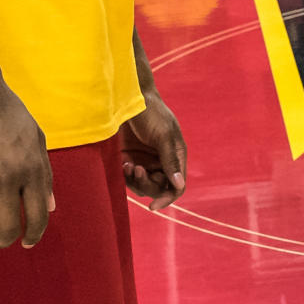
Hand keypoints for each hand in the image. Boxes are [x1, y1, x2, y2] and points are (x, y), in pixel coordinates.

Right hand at [0, 82, 53, 247]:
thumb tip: (50, 208)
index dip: (34, 235)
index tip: (27, 242)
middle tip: (1, 239)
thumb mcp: (36, 139)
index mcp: (32, 168)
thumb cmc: (8, 114)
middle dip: (6, 240)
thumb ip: (44, 174)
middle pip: (8, 229)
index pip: (38, 215)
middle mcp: (8, 178)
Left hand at [119, 89, 187, 210]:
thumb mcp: (164, 136)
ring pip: (142, 186)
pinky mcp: (128, 159)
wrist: (127, 98)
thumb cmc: (152, 114)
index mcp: (176, 156)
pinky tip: (123, 163)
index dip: (168, 198)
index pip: (177, 186)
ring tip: (129, 165)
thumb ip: (171, 161)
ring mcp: (145, 161)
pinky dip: (126, 176)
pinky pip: (128, 179)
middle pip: (159, 188)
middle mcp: (161, 162)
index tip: (154, 206)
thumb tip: (179, 185)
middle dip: (148, 184)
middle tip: (137, 171)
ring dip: (136, 181)